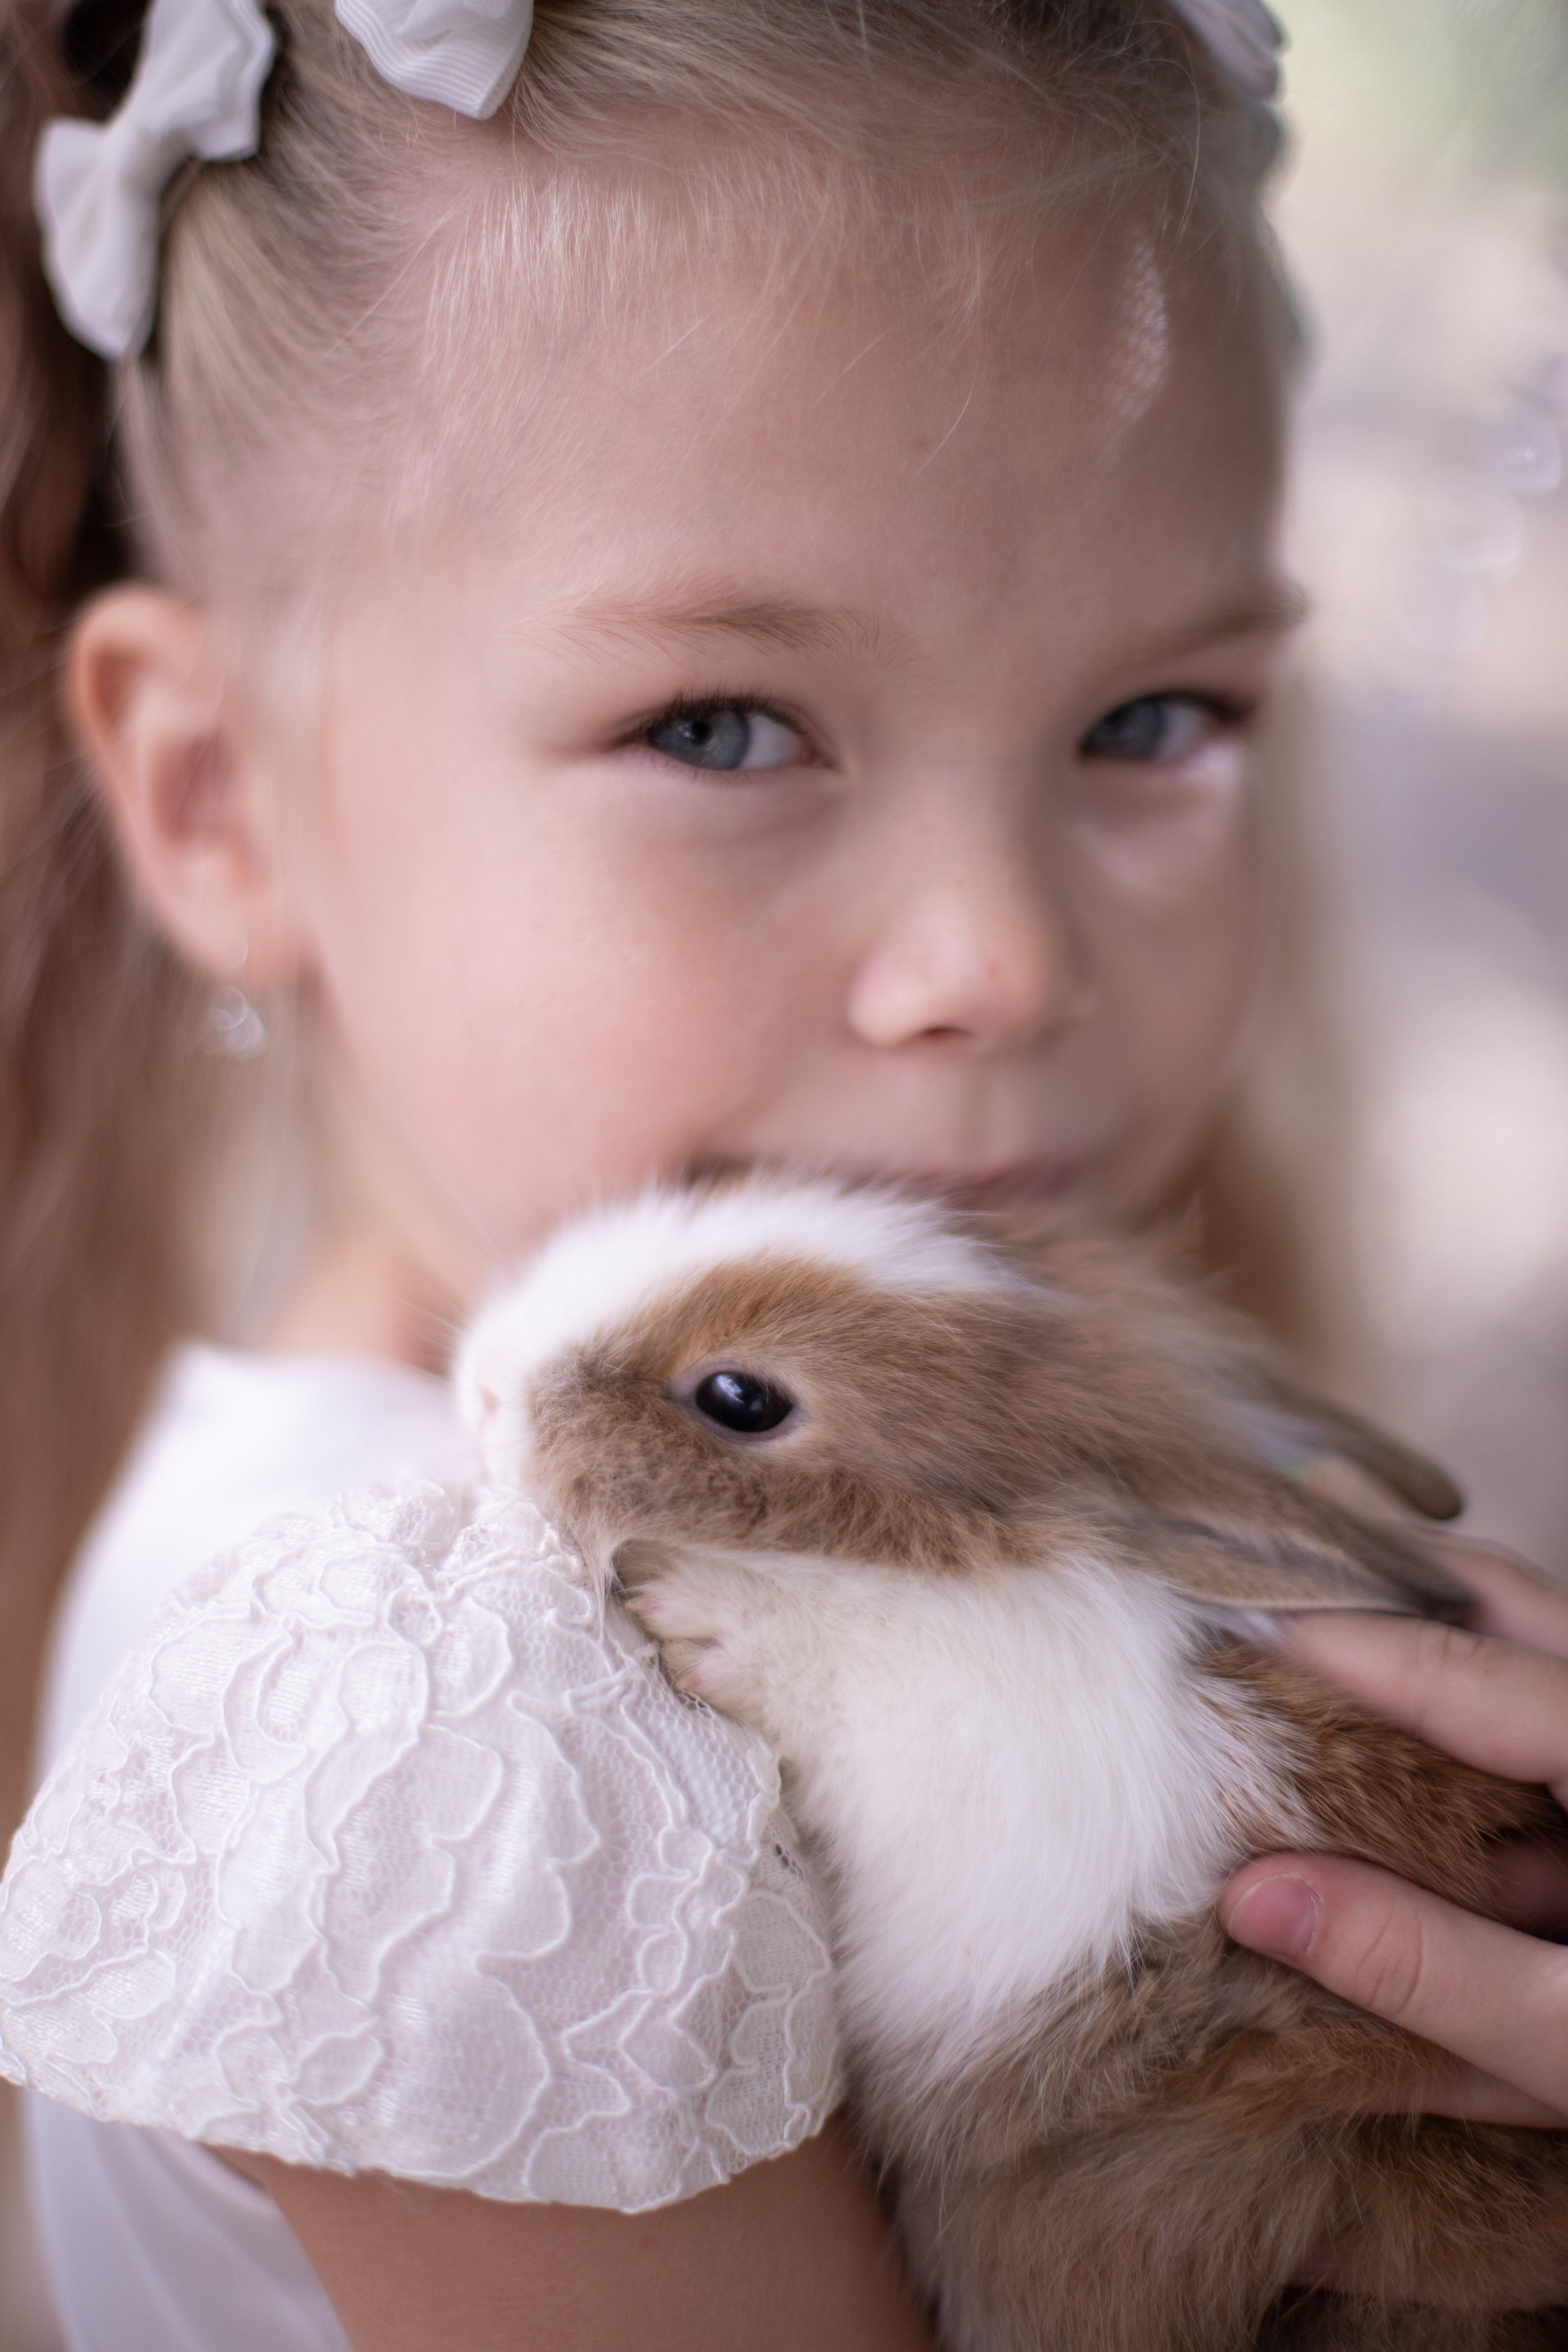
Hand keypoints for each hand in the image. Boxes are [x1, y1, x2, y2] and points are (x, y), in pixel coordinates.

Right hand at [1218, 1541, 1567, 2127]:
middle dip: (1382, 1592)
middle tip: (1265, 1606)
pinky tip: (1416, 1744)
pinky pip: (1554, 1690)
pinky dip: (1479, 1691)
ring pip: (1537, 1633)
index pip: (1465, 1668)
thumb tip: (1256, 1898)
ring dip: (1431, 1636)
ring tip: (1319, 1658)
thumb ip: (1428, 1970)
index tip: (1223, 1627)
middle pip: (1507, 1602)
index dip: (1338, 1642)